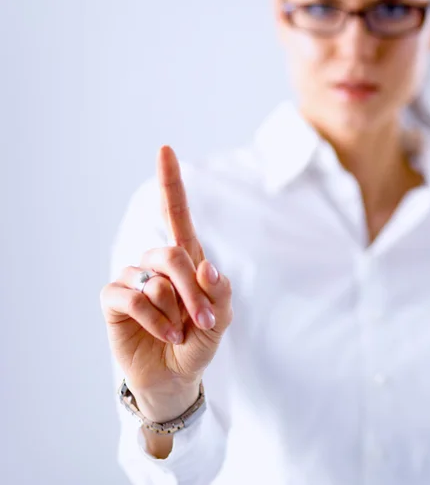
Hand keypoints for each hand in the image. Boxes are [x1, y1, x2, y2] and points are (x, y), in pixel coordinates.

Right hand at [100, 146, 232, 420]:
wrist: (174, 376)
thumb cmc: (197, 342)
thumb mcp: (219, 320)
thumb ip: (218, 294)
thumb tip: (206, 266)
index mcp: (185, 260)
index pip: (175, 215)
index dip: (169, 183)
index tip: (165, 149)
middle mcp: (155, 264)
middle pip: (172, 253)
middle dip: (193, 290)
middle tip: (204, 321)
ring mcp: (133, 280)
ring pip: (155, 280)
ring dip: (175, 311)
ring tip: (181, 333)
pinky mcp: (114, 300)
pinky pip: (134, 298)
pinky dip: (155, 319)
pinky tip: (166, 334)